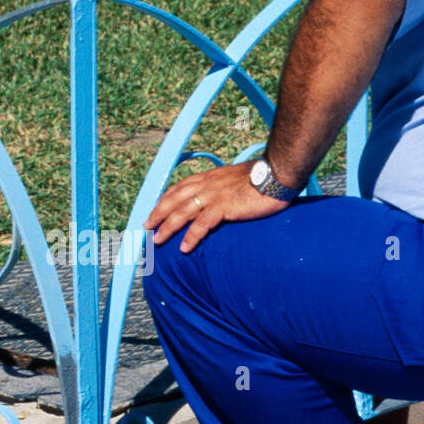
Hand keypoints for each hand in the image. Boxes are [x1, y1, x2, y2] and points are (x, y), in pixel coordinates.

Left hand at [145, 160, 293, 252]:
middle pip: (174, 199)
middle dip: (158, 213)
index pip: (180, 187)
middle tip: (147, 226)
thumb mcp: (238, 179)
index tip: (156, 209)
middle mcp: (207, 184)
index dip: (166, 198)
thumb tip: (228, 196)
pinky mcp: (223, 207)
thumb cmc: (263, 178)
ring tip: (158, 240)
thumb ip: (227, 187)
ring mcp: (213, 195)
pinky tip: (184, 247)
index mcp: (210, 177)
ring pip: (182, 212)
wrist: (276, 175)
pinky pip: (201, 224)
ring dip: (167, 227)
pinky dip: (190, 236)